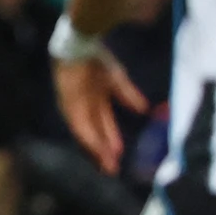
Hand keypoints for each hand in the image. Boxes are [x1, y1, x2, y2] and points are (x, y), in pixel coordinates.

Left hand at [54, 52, 147, 175]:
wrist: (81, 44)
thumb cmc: (97, 59)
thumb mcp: (118, 79)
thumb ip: (129, 95)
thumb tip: (146, 110)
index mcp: (97, 101)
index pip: (104, 125)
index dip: (112, 139)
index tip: (120, 154)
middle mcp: (85, 107)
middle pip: (95, 133)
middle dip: (103, 151)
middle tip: (112, 169)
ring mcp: (76, 106)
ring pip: (87, 133)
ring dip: (96, 149)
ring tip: (106, 164)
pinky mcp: (69, 104)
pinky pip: (79, 125)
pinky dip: (88, 138)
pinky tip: (96, 148)